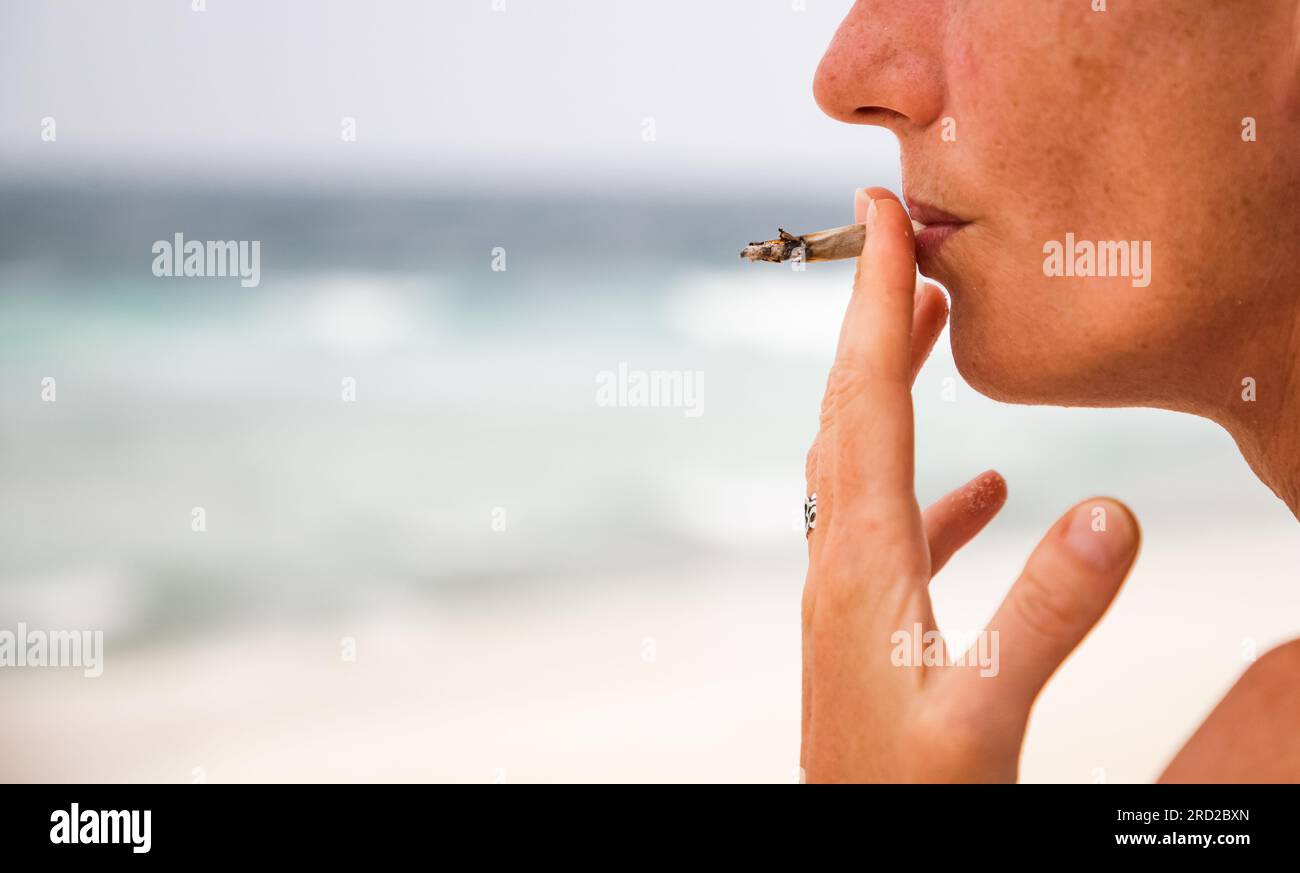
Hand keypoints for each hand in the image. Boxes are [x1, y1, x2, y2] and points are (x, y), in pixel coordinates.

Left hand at [800, 188, 1140, 782]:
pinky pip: (900, 531)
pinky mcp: (872, 623)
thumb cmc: (911, 796)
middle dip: (874, 319)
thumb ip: (1048, 614)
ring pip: (864, 459)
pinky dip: (938, 492)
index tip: (881, 219)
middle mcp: (841, 557)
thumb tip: (1111, 510)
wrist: (859, 849)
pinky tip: (988, 492)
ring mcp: (851, 589)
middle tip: (898, 243)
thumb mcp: (986, 709)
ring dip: (894, 386)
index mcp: (862, 557)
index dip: (878, 304)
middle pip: (849, 410)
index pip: (868, 400)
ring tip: (932, 328)